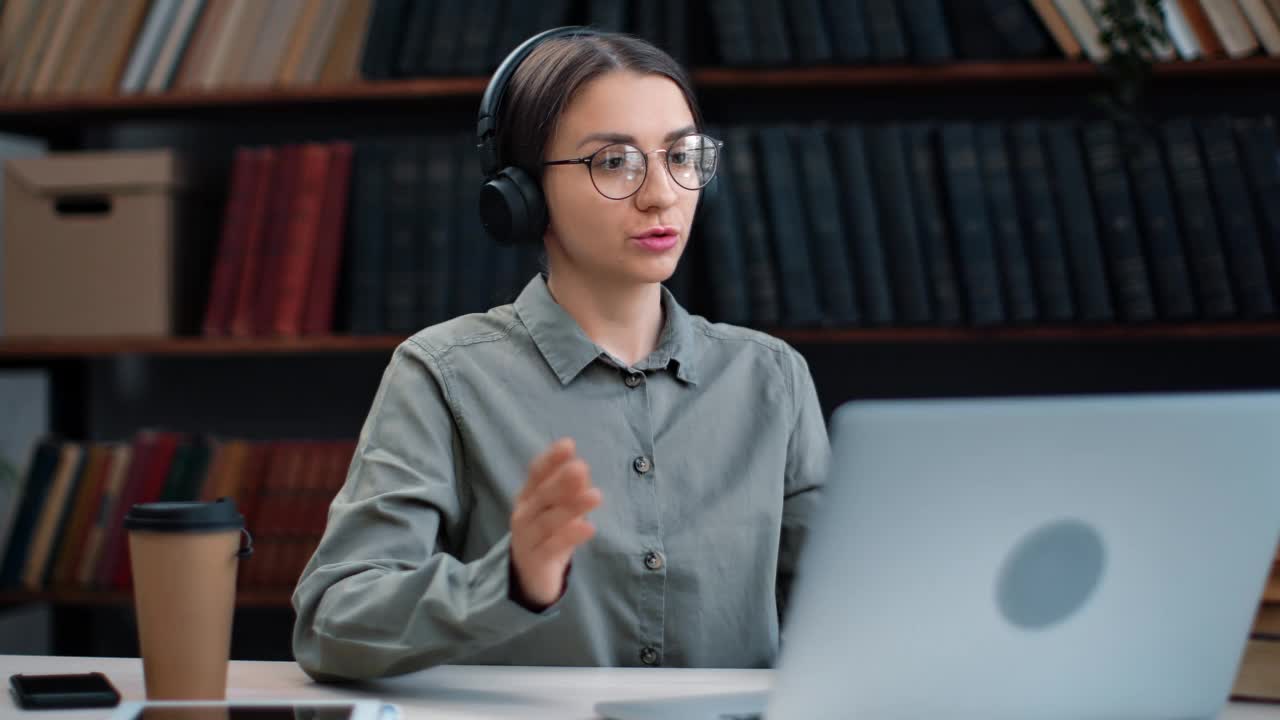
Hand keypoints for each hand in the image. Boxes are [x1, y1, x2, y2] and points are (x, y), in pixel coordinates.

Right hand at [510, 438, 601, 608]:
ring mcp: (526, 538)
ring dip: (572, 507)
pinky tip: (589, 527)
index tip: (568, 445)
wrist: (530, 577)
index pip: (536, 474)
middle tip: (581, 467)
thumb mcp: (559, 510)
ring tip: (596, 496)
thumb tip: (582, 470)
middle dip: (561, 481)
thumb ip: (570, 491)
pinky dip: (570, 536)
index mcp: (528, 496)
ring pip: (548, 521)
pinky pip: (553, 547)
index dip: (551, 460)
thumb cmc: (548, 534)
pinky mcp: (535, 560)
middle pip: (541, 495)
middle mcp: (523, 514)